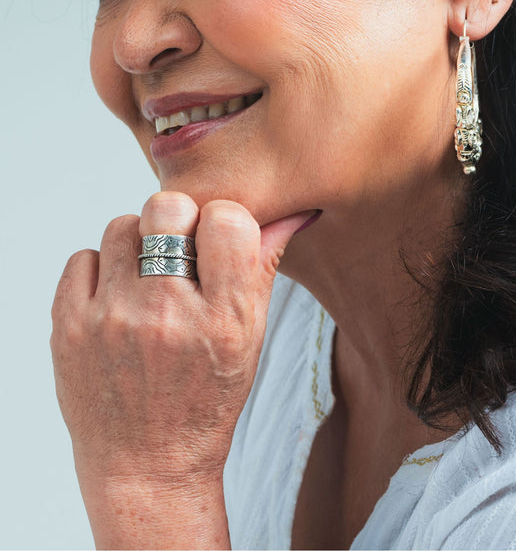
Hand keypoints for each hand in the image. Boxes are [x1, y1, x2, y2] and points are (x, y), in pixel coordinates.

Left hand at [51, 192, 309, 547]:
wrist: (146, 466)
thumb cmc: (206, 401)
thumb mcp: (250, 340)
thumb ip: (262, 268)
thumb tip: (289, 213)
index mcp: (223, 320)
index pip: (226, 219)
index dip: (222, 219)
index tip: (216, 239)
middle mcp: (167, 316)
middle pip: (166, 206)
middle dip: (176, 220)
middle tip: (177, 251)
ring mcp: (111, 320)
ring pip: (121, 225)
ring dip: (137, 245)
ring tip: (146, 282)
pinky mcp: (69, 328)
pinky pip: (82, 257)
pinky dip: (100, 271)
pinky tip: (116, 301)